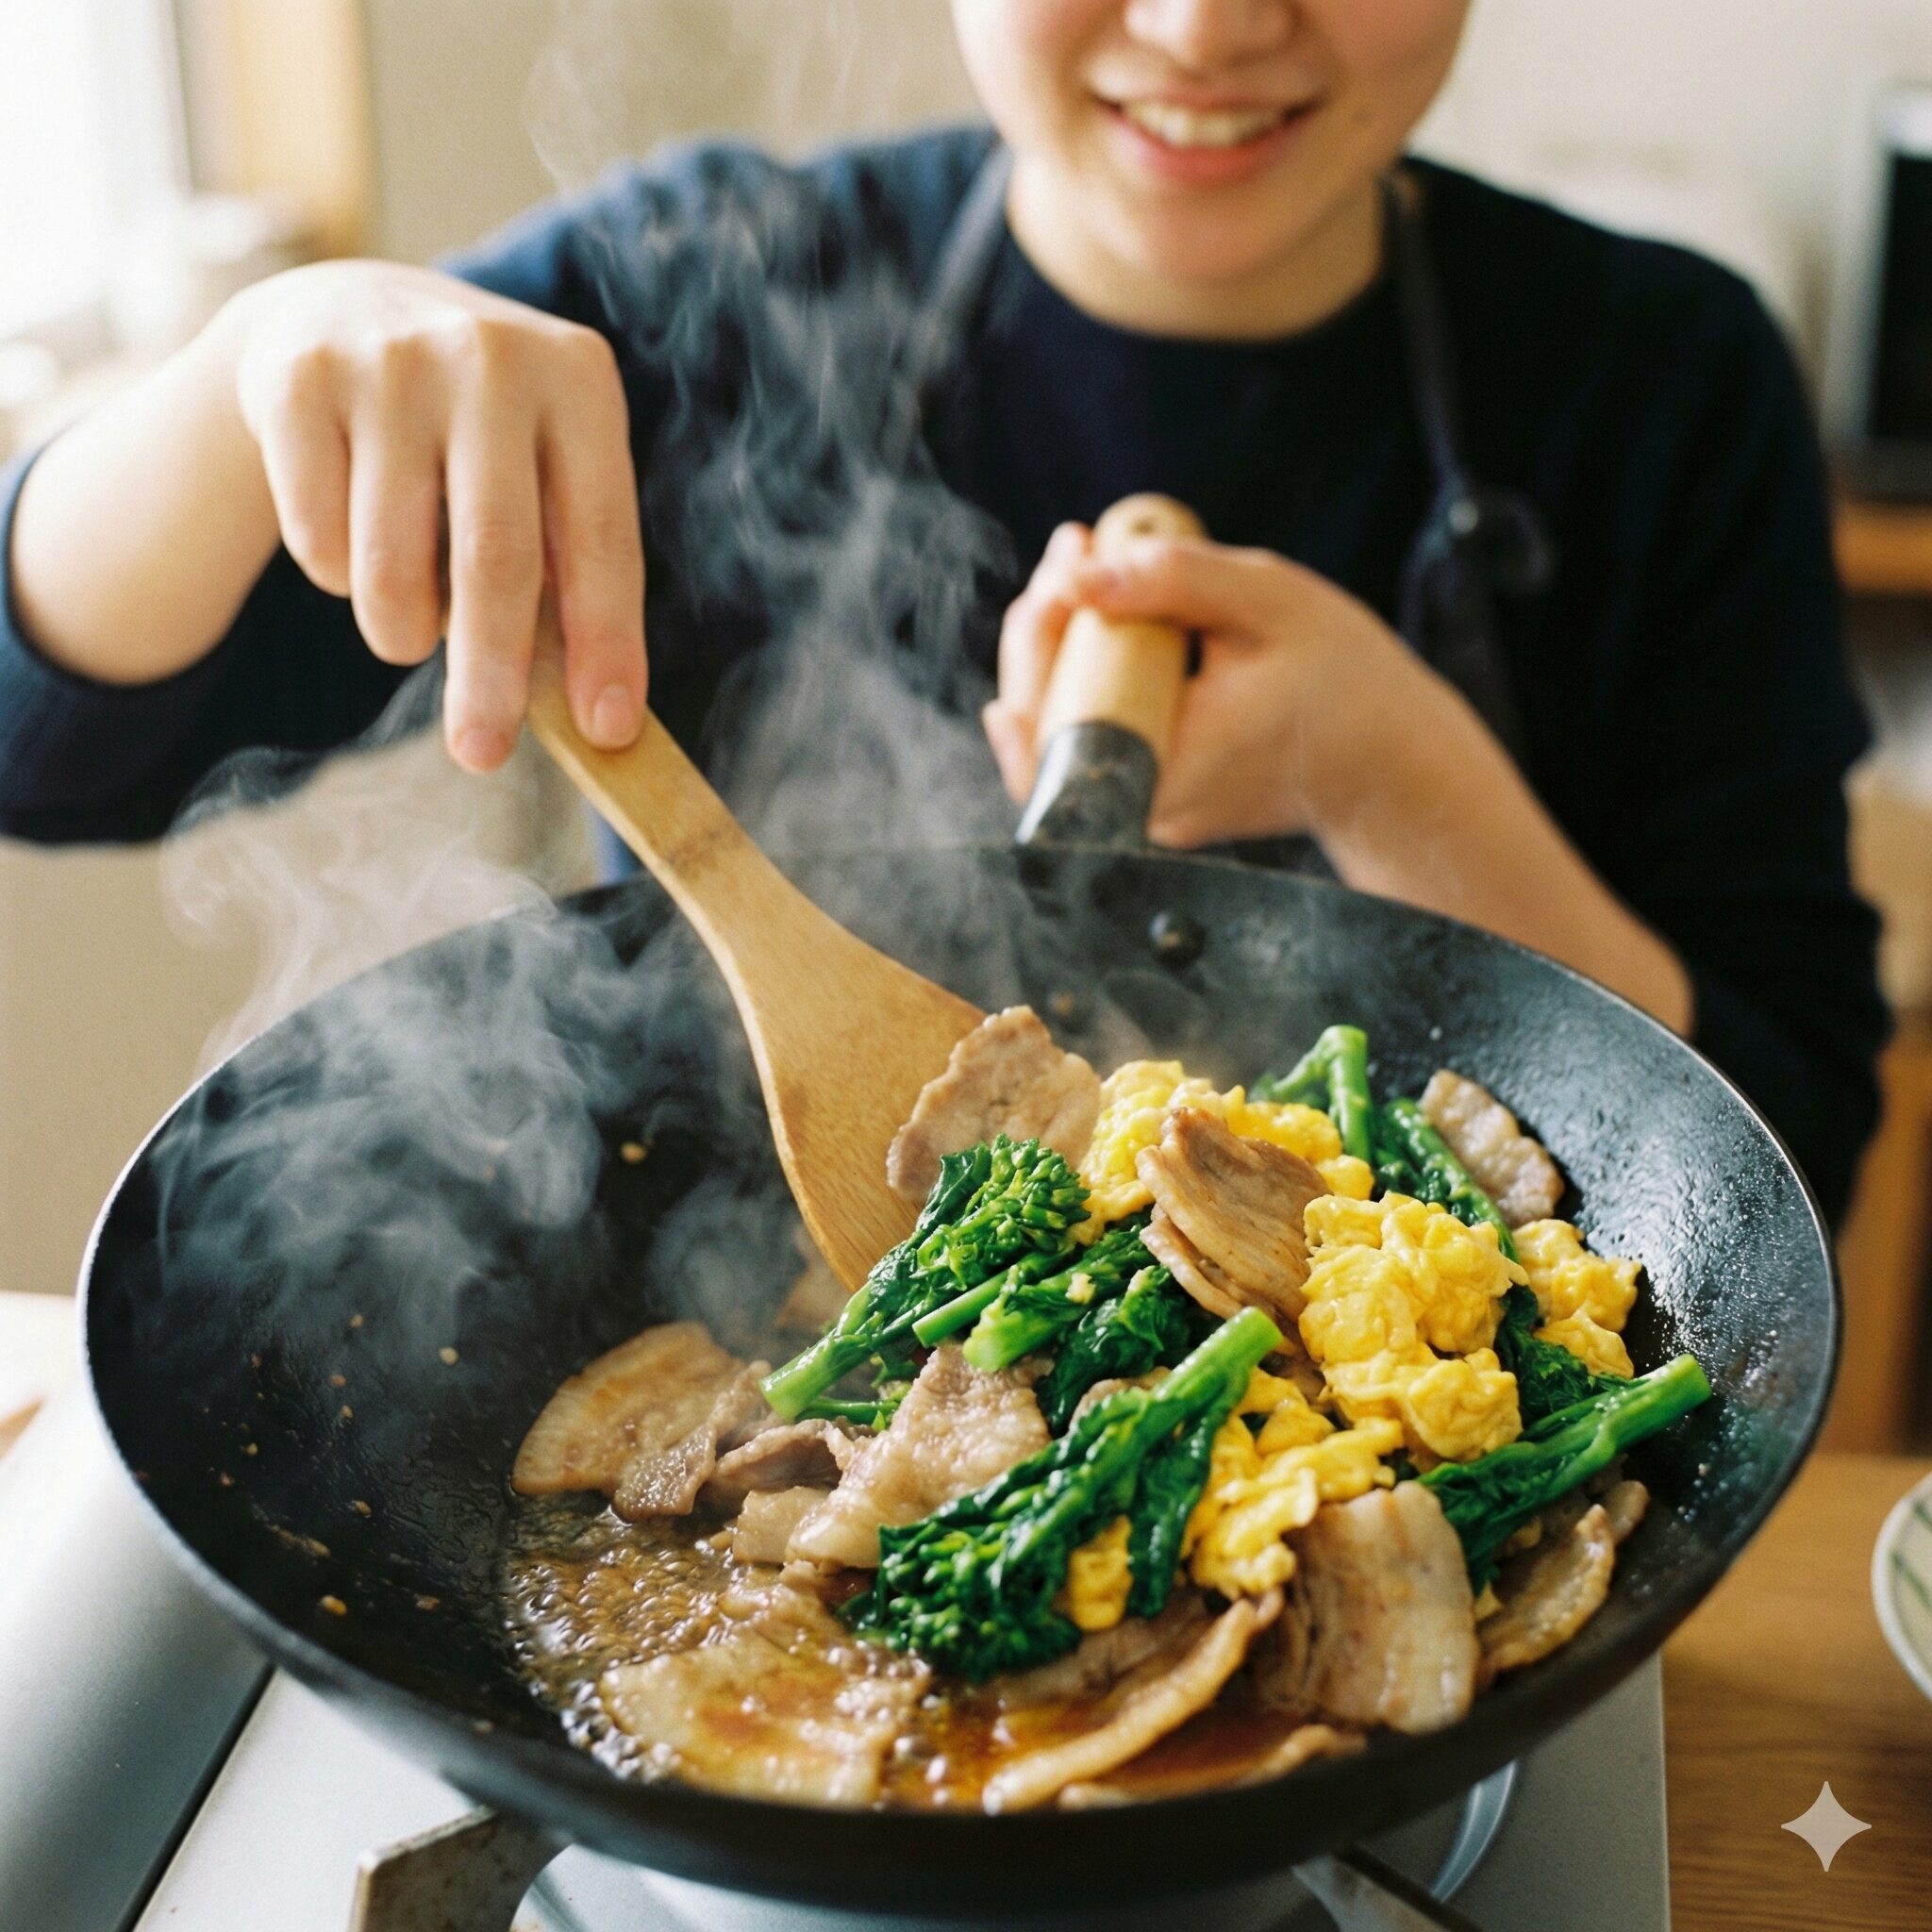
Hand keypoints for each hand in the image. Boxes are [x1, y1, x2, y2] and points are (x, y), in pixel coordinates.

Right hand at [223, 261, 644, 771]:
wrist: (344, 313)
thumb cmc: (478, 435)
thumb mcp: (544, 469)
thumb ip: (569, 573)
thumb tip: (596, 719)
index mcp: (579, 380)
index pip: (602, 538)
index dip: (606, 642)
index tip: (607, 731)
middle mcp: (489, 356)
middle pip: (495, 558)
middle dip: (491, 675)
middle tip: (482, 754)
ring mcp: (389, 361)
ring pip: (393, 563)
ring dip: (401, 632)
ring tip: (409, 629)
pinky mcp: (297, 380)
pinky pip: (317, 541)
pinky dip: (335, 578)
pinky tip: (351, 535)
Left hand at [985, 525, 1449, 846]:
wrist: (1392, 763)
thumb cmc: (1345, 682)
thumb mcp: (1270, 603)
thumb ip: (1174, 582)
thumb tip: (1079, 577)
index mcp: (1168, 768)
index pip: (1049, 721)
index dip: (1036, 634)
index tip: (1075, 553)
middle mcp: (1145, 805)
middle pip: (1037, 726)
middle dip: (1042, 627)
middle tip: (1079, 550)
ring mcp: (1146, 809)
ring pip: (1058, 731)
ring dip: (1059, 646)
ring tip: (1091, 571)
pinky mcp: (1155, 797)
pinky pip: (1090, 736)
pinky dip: (1087, 673)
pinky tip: (1101, 617)